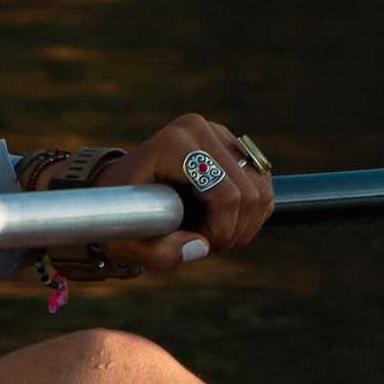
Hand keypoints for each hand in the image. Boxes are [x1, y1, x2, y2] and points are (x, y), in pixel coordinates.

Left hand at [90, 116, 272, 274]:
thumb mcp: (127, 244)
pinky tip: (225, 222)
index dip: (221, 231)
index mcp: (173, 144)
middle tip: (207, 244)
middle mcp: (198, 129)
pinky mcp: (232, 144)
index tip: (199, 245)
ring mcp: (218, 133)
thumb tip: (201, 247)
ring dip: (245, 223)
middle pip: (249, 194)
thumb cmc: (120, 215)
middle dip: (233, 230)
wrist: (120, 190)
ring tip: (214, 234)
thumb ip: (160, 253)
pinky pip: (263, 184)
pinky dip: (252, 212)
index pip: (225, 195)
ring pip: (262, 189)